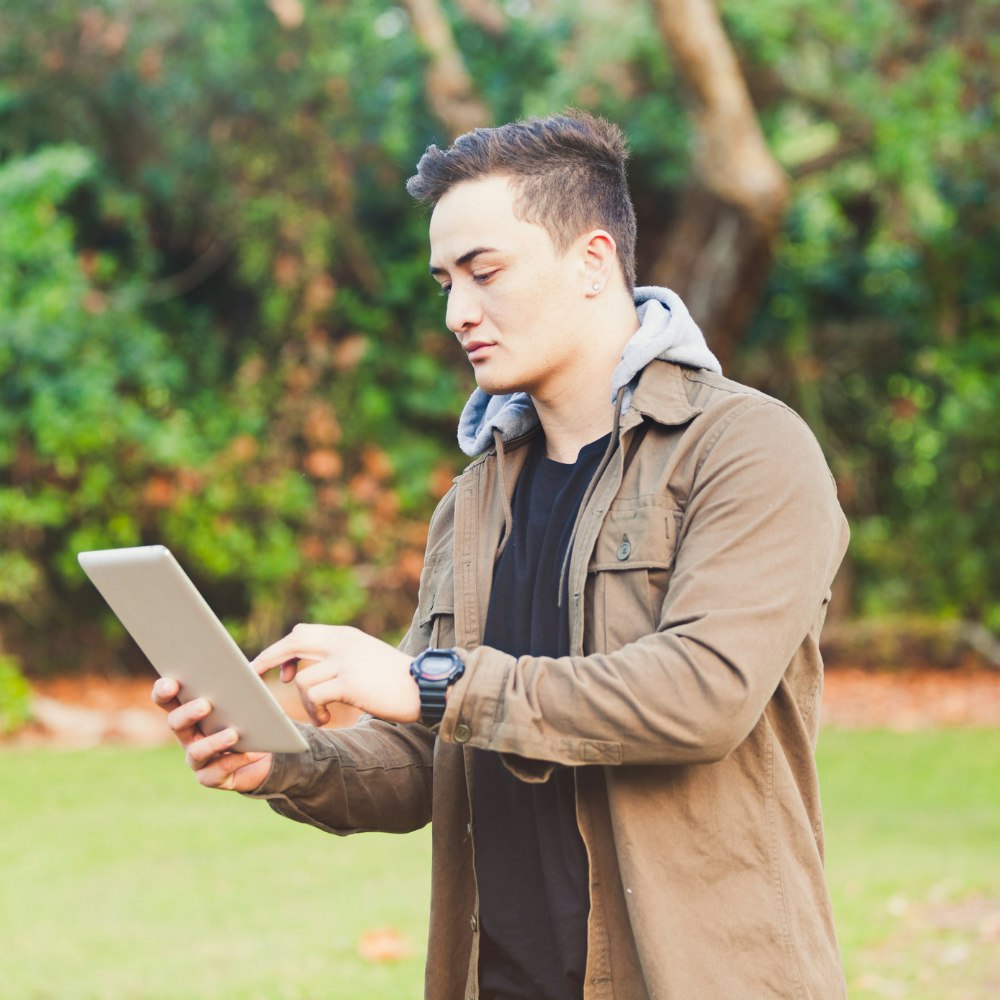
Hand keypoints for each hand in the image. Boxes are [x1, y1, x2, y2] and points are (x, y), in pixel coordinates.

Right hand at [151, 677, 272, 792]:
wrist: (264, 750)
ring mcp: (197, 758)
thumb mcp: (249, 695)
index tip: (171, 683)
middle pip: (175, 723)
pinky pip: (217, 772)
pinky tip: (249, 753)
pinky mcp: (211, 777)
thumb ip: (249, 677)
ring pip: (196, 752)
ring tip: (233, 734)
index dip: (163, 691)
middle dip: (188, 714)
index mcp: (189, 710)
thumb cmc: (249, 716)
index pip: (167, 699)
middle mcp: (187, 735)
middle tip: (205, 705)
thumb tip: (261, 659)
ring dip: (214, 742)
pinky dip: (234, 761)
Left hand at [251, 624, 419, 725]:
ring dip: (303, 703)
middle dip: (268, 660)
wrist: (426, 687)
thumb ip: (341, 657)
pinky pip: (314, 696)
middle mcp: (343, 642)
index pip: (302, 633)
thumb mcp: (367, 658)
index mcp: (346, 636)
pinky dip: (313, 712)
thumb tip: (308, 671)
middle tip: (253, 678)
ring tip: (318, 716)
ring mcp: (345, 660)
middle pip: (292, 642)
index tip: (273, 669)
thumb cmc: (396, 681)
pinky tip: (325, 720)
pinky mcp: (349, 682)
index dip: (282, 650)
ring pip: (302, 679)